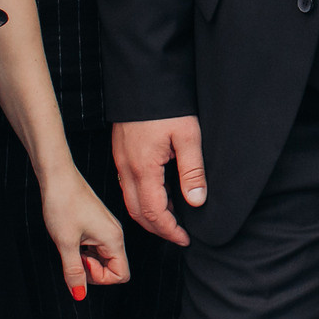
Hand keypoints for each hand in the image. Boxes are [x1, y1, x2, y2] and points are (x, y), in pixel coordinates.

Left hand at [39, 167, 131, 298]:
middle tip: (72, 255)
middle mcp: (115, 234)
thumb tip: (79, 294)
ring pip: (103, 258)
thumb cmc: (63, 203)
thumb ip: (74, 271)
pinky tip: (70, 237)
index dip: (99, 278)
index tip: (80, 264)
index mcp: (113, 238)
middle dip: (91, 270)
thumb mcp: (65, 243)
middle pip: (113, 268)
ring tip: (70, 244)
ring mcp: (106, 228)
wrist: (57, 176)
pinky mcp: (98, 224)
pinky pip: (97, 247)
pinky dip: (83, 249)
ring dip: (86, 259)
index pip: (121, 274)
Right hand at [112, 116, 205, 246]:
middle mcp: (127, 169)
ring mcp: (121, 162)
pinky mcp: (122, 154)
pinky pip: (130, 186)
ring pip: (132, 200)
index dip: (170, 230)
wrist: (143, 79)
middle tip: (179, 235)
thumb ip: (192, 172)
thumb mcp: (188, 136)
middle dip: (159, 228)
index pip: (154, 213)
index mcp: (143, 169)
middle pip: (138, 212)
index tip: (185, 239)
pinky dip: (145, 198)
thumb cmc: (167, 105)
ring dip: (151, 214)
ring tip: (175, 217)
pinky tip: (163, 193)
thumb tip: (196, 202)